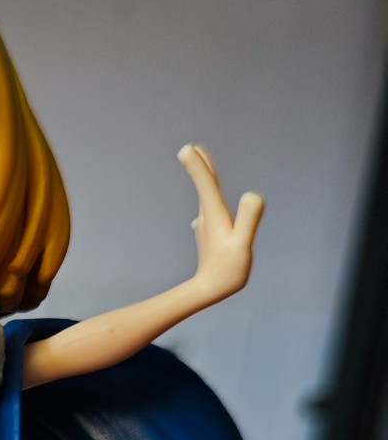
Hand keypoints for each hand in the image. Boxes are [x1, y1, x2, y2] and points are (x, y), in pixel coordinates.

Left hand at [179, 144, 263, 304]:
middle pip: (205, 187)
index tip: (187, 148)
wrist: (208, 291)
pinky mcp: (208, 234)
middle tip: (192, 149)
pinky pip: (209, 211)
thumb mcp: (242, 244)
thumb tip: (252, 194)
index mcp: (214, 214)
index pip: (207, 183)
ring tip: (202, 167)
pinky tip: (207, 209)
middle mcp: (207, 216)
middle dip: (201, 166)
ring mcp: (206, 225)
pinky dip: (209, 201)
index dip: (199, 165)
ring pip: (206, 198)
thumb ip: (248, 219)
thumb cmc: (227, 270)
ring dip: (205, 181)